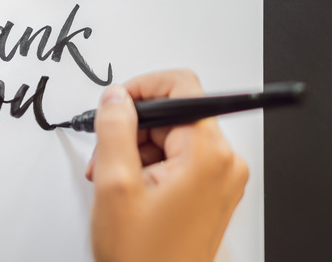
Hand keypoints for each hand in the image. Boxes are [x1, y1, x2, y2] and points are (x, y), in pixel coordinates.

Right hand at [86, 70, 248, 261]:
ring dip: (137, 150)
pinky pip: (178, 160)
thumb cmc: (144, 257)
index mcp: (207, 155)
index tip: (119, 102)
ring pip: (172, 138)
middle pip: (175, 113)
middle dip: (134, 128)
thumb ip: (114, 129)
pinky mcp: (211, 193)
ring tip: (115, 180)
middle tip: (107, 154)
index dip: (143, 87)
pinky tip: (130, 188)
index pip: (182, 86)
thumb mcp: (115, 184)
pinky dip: (149, 166)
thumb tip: (115, 98)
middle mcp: (223, 164)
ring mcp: (220, 180)